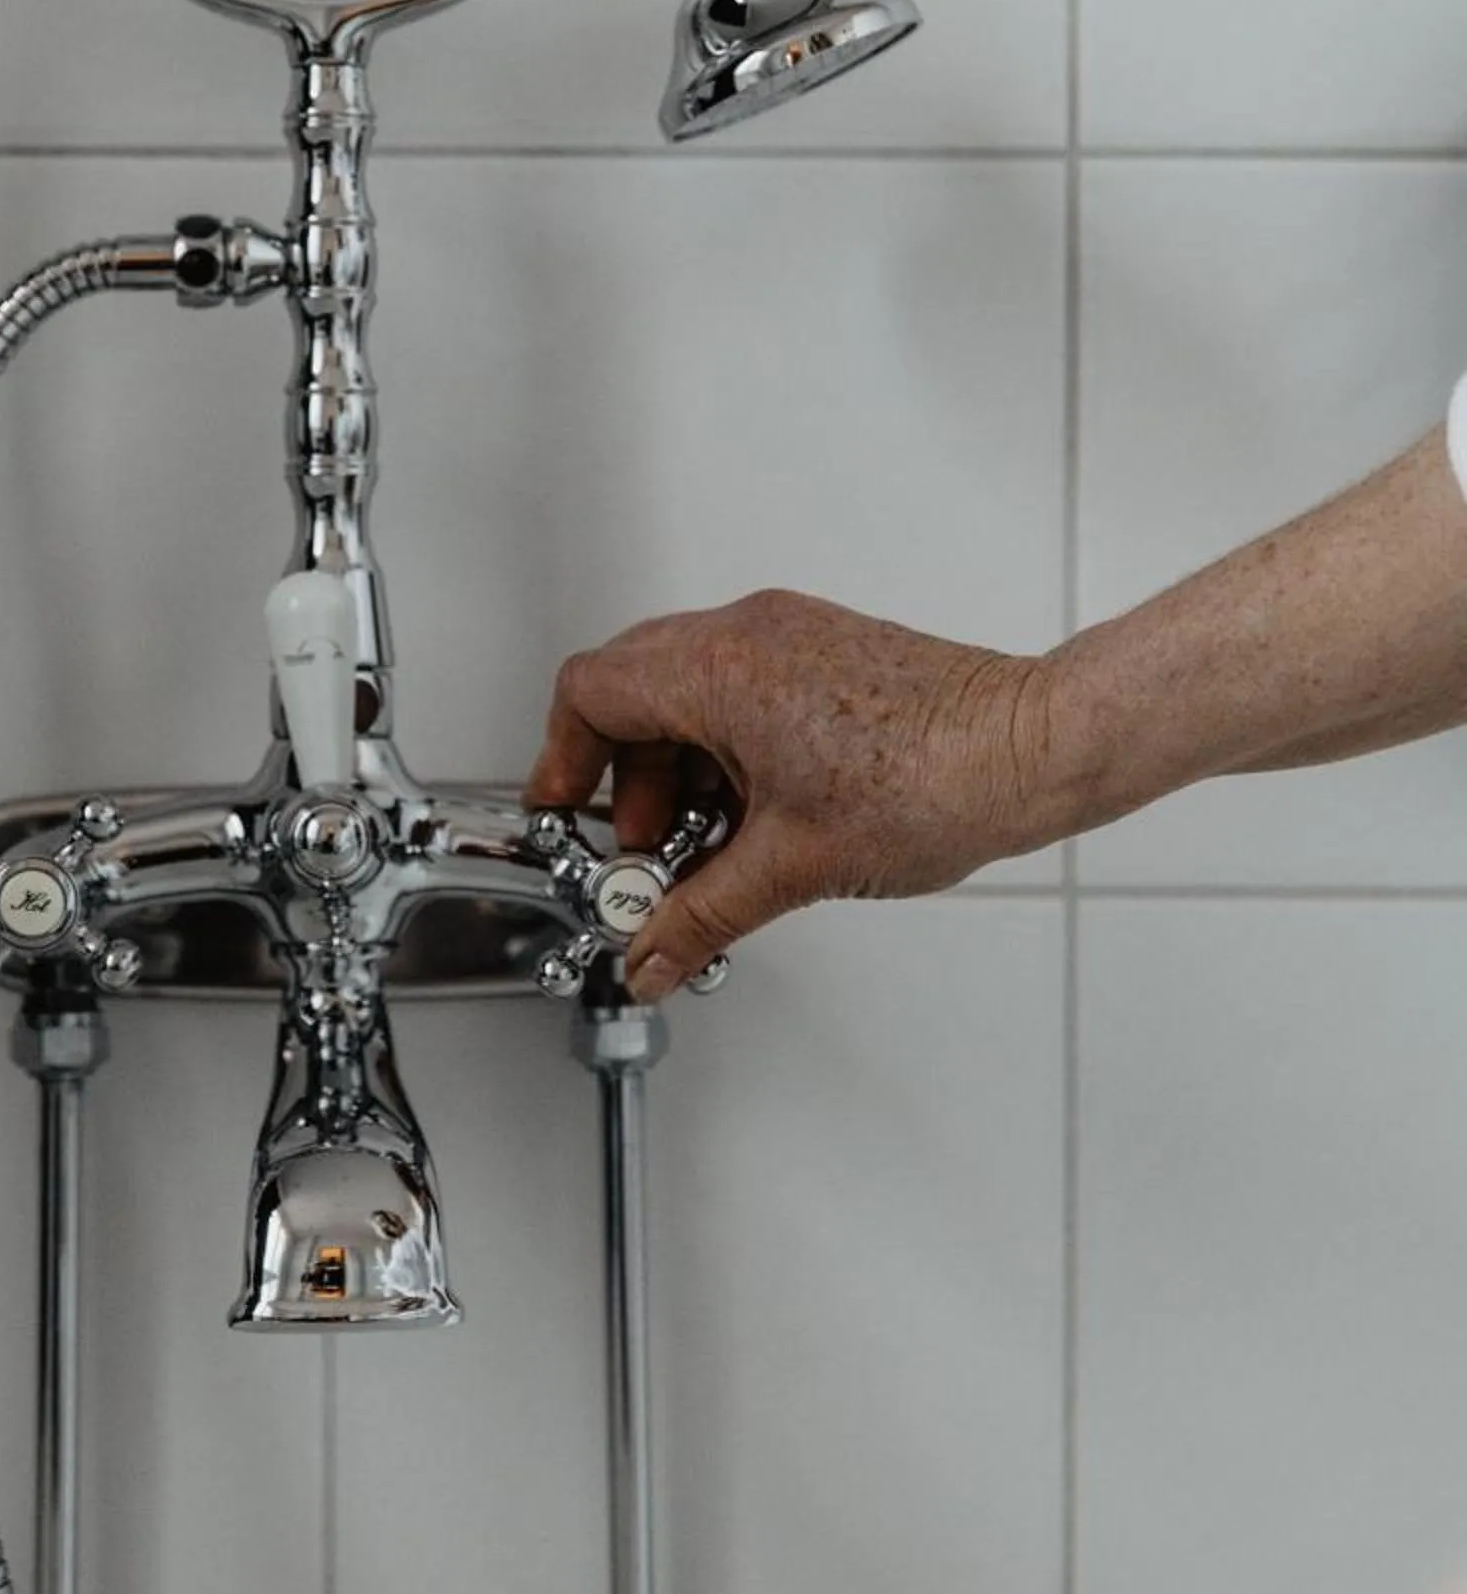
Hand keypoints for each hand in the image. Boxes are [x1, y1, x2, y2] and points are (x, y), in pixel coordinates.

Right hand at [526, 589, 1061, 999]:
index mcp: (722, 668)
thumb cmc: (935, 779)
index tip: (565, 816)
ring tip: (711, 849)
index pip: (591, 691)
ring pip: (689, 694)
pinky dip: (728, 753)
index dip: (561, 759)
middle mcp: (750, 635)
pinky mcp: (826, 654)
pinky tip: (759, 822)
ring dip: (680, 772)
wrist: (1032, 751)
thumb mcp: (791, 867)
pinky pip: (743, 692)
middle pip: (634, 692)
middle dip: (627, 782)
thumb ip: (702, 915)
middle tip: (648, 854)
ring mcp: (791, 638)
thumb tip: (652, 958)